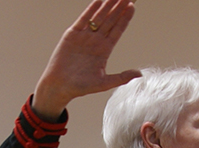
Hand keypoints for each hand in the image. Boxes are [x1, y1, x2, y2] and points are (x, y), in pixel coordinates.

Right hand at [31, 0, 142, 119]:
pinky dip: (91, 9)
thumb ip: (121, 77)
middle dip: (119, 7)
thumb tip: (139, 74)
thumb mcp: (104, 83)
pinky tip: (99, 0)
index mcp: (104, 50)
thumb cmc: (80, 87)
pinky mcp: (72, 35)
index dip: (125, 18)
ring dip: (108, 5)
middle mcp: (95, 41)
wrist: (59, 86)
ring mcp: (84, 36)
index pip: (117, 30)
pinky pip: (83, 19)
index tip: (132, 6)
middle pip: (110, 20)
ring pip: (99, 17)